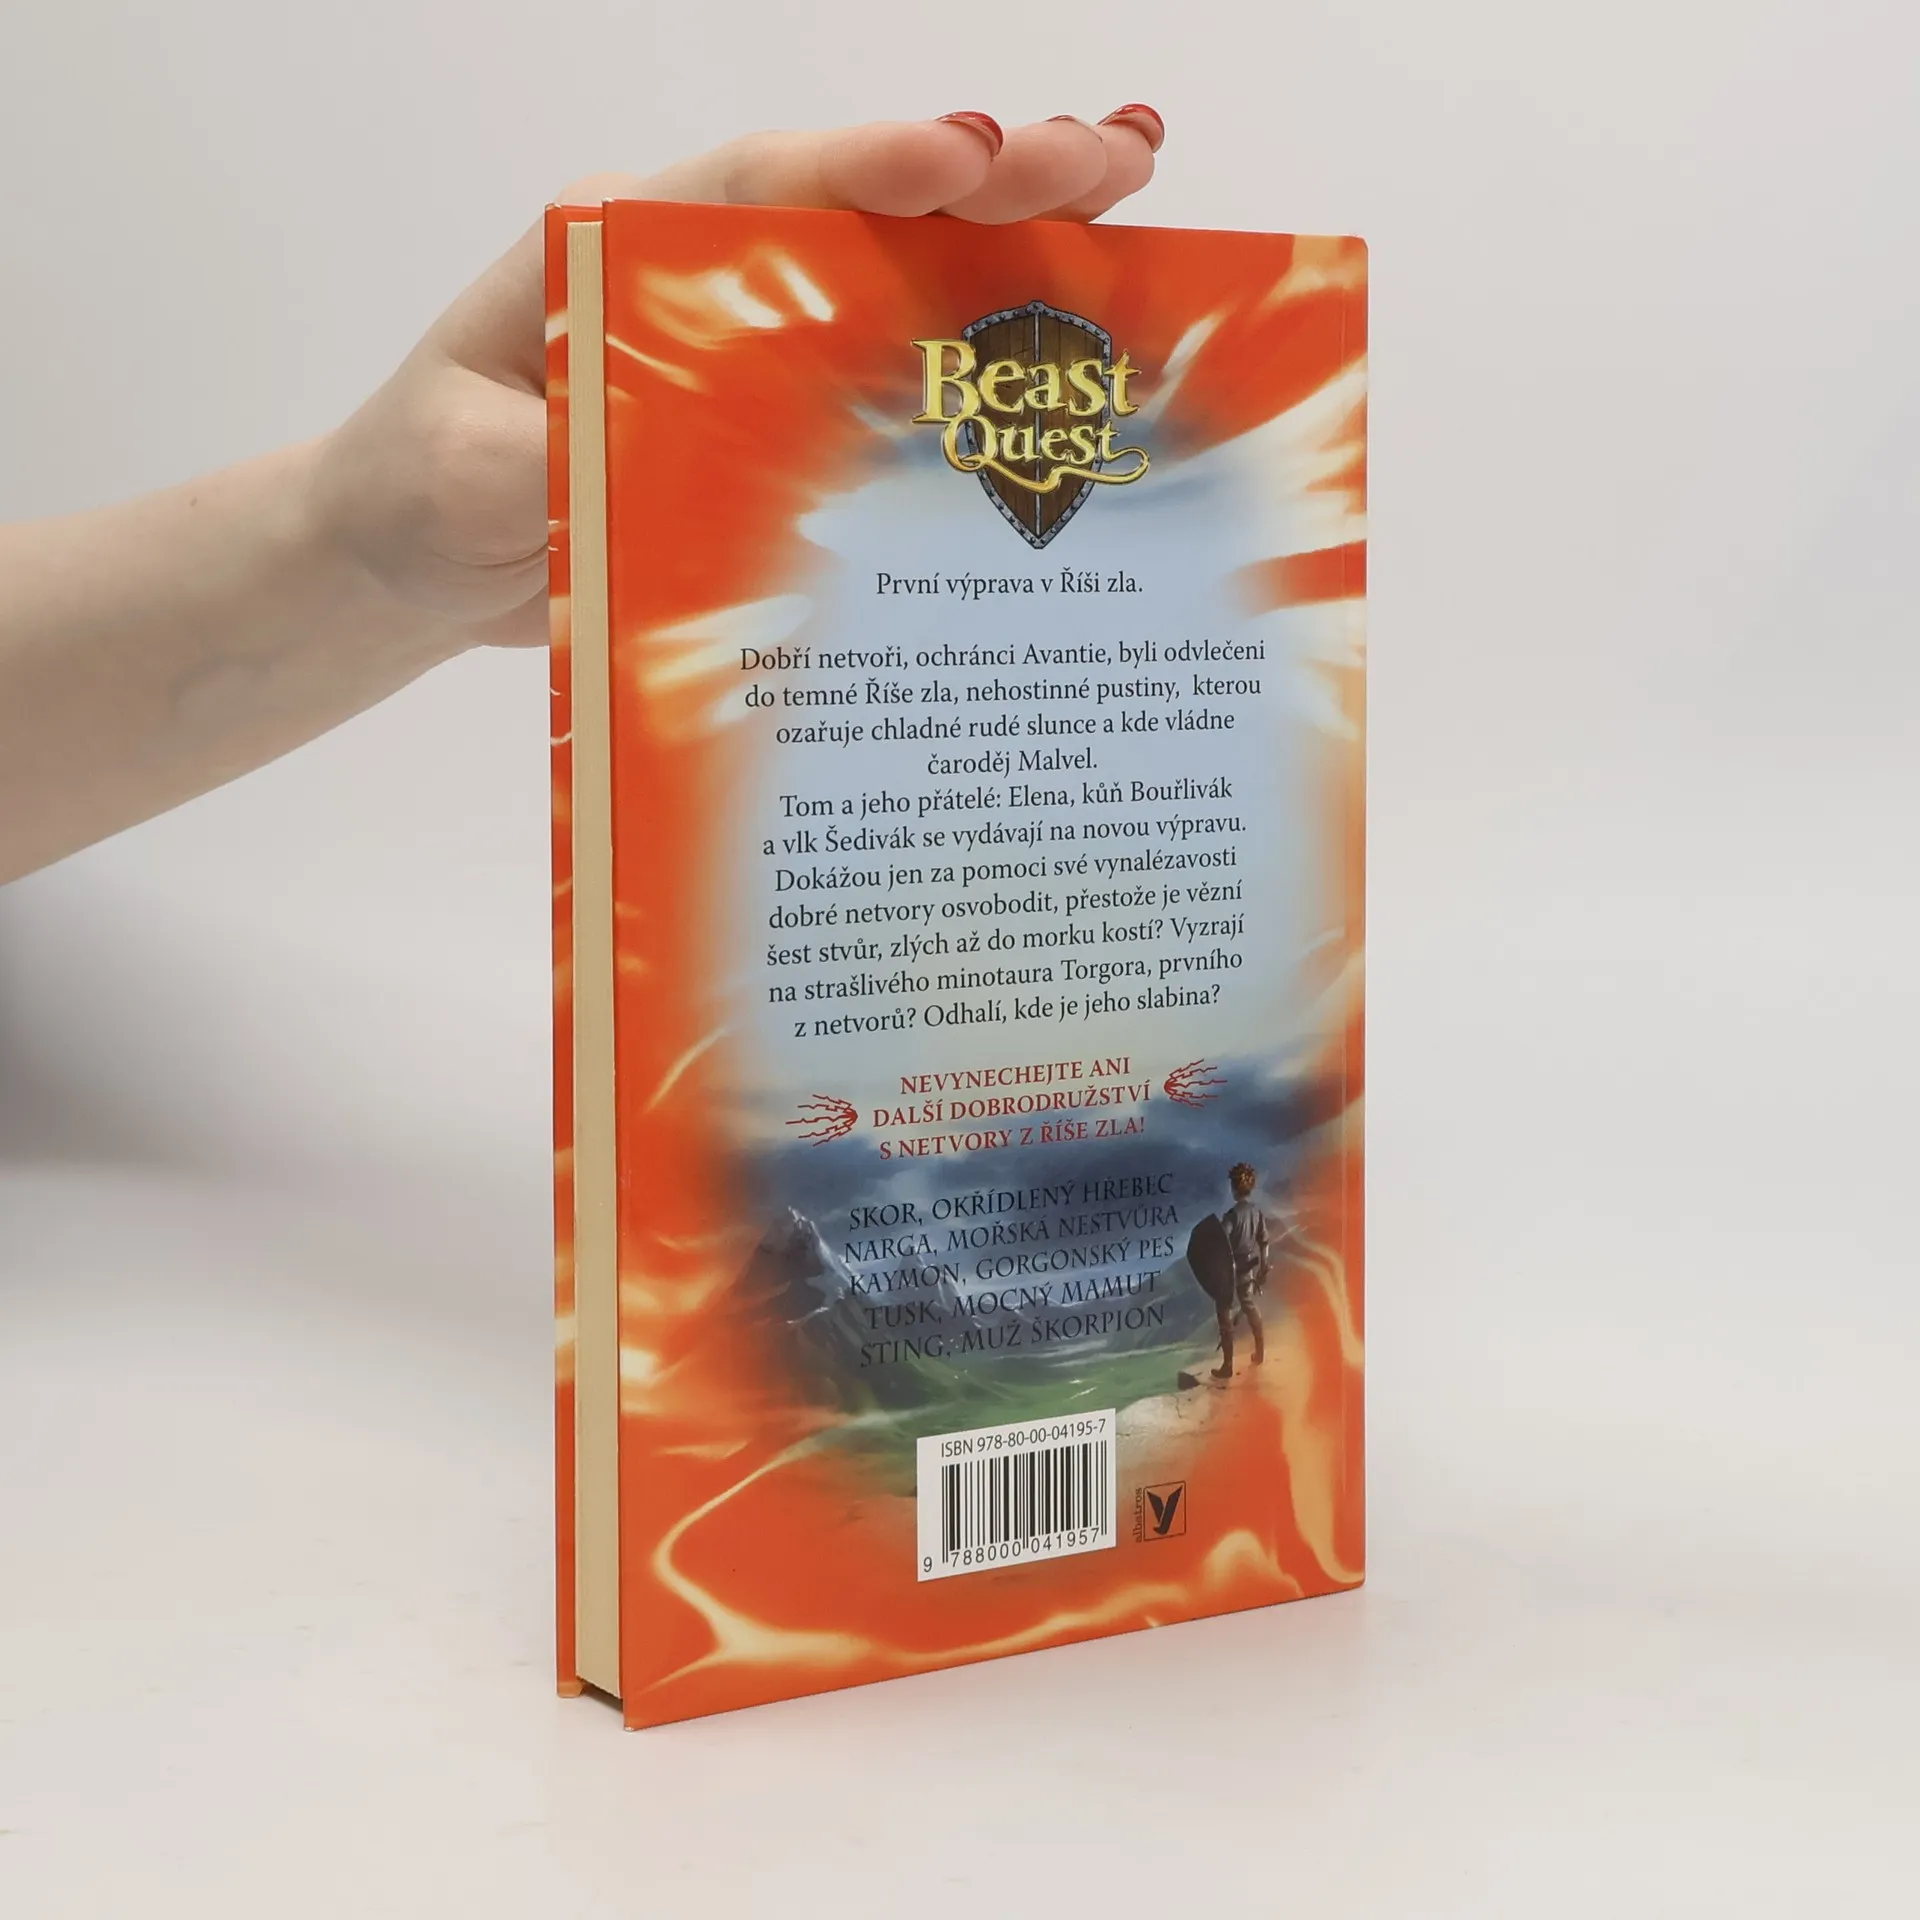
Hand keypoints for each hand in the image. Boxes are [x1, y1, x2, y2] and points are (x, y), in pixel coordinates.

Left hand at [308, 110, 1165, 650]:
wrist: (407, 563)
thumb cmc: (415, 495)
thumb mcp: (465, 471)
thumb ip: (560, 448)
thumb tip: (678, 444)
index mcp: (617, 250)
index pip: (756, 188)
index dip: (868, 167)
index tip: (967, 157)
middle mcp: (702, 281)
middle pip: (860, 215)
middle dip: (992, 181)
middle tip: (1117, 158)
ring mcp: (747, 352)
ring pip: (894, 286)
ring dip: (1013, 254)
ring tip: (1132, 213)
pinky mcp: (773, 429)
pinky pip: (885, 390)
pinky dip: (974, 369)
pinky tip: (1064, 362)